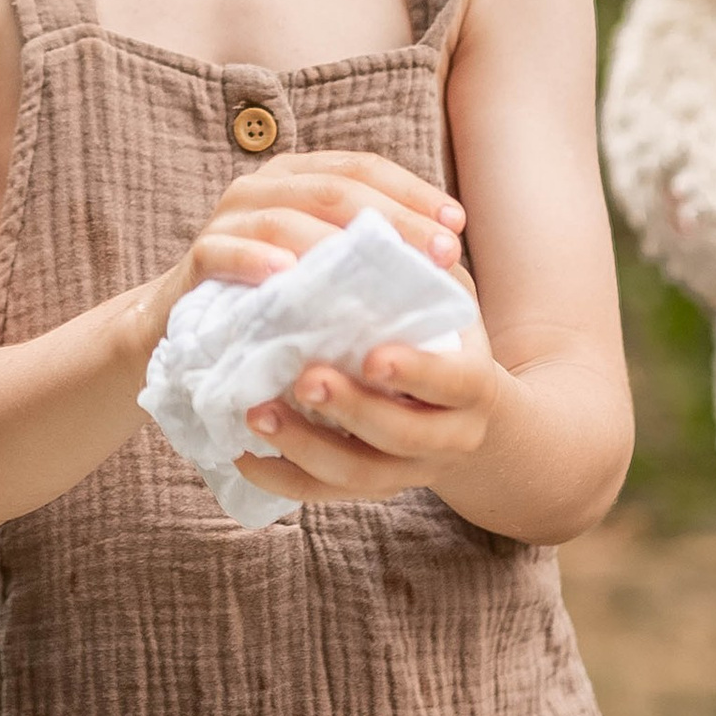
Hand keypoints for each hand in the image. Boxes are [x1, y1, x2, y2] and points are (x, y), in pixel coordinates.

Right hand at [172, 148, 465, 298]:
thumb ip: (368, 247)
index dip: (412, 192)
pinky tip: (288, 276)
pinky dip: (256, 261)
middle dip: (394, 220)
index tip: (457, 226)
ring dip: (335, 244)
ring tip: (379, 272)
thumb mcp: (324, 264)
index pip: (362, 167)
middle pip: (334, 189)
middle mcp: (262, 187)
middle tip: (440, 255)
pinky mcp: (197, 257)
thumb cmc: (275, 295)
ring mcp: (226, 219)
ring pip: (283, 217)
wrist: (186, 326)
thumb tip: (445, 251)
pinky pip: (223, 251)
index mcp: (298, 176)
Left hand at [236, 289, 502, 506]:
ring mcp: (407, 471)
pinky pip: (322, 494)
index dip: (416, 373)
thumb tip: (383, 221)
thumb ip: (421, 273)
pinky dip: (282, 478)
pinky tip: (243, 454)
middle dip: (350, 410)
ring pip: (357, 474)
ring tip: (255, 412)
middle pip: (401, 436)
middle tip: (303, 378)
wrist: (464, 414)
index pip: (454, 384)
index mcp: (473, 386)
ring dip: (304, 446)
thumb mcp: (449, 303)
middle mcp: (447, 438)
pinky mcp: (368, 486)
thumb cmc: (447, 337)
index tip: (372, 356)